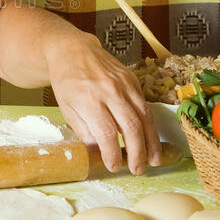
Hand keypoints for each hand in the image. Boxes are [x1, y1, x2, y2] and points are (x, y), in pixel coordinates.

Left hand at [45, 29, 161, 174]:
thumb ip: (83, 130)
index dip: (112, 153)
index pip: (106, 132)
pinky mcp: (133, 80)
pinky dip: (150, 125)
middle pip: (131, 127)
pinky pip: (146, 105)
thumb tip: (99, 150)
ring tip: (153, 160)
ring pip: (145, 117)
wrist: (72, 49)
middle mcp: (109, 90)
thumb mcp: (66, 107)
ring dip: (151, 142)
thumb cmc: (66, 80)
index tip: (114, 166)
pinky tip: (150, 139)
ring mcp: (124, 84)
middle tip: (138, 170)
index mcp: (88, 98)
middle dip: (137, 153)